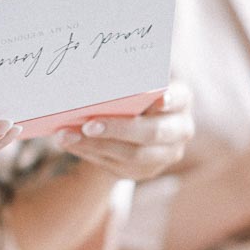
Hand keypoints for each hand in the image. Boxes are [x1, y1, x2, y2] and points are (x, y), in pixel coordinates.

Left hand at [53, 81, 194, 181]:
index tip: (158, 99)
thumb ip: (128, 81)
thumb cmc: (135, 92)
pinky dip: (89, 152)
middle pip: (152, 133)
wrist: (137, 125)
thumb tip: (95, 77)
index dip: (170, 100)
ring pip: (132, 156)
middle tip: (89, 124)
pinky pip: (115, 166)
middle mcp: (179, 130)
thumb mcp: (138, 83)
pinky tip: (69, 142)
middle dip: (119, 129)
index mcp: (182, 101)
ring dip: (96, 145)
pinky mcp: (144, 171)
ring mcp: (164, 155)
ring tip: (67, 135)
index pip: (180, 99)